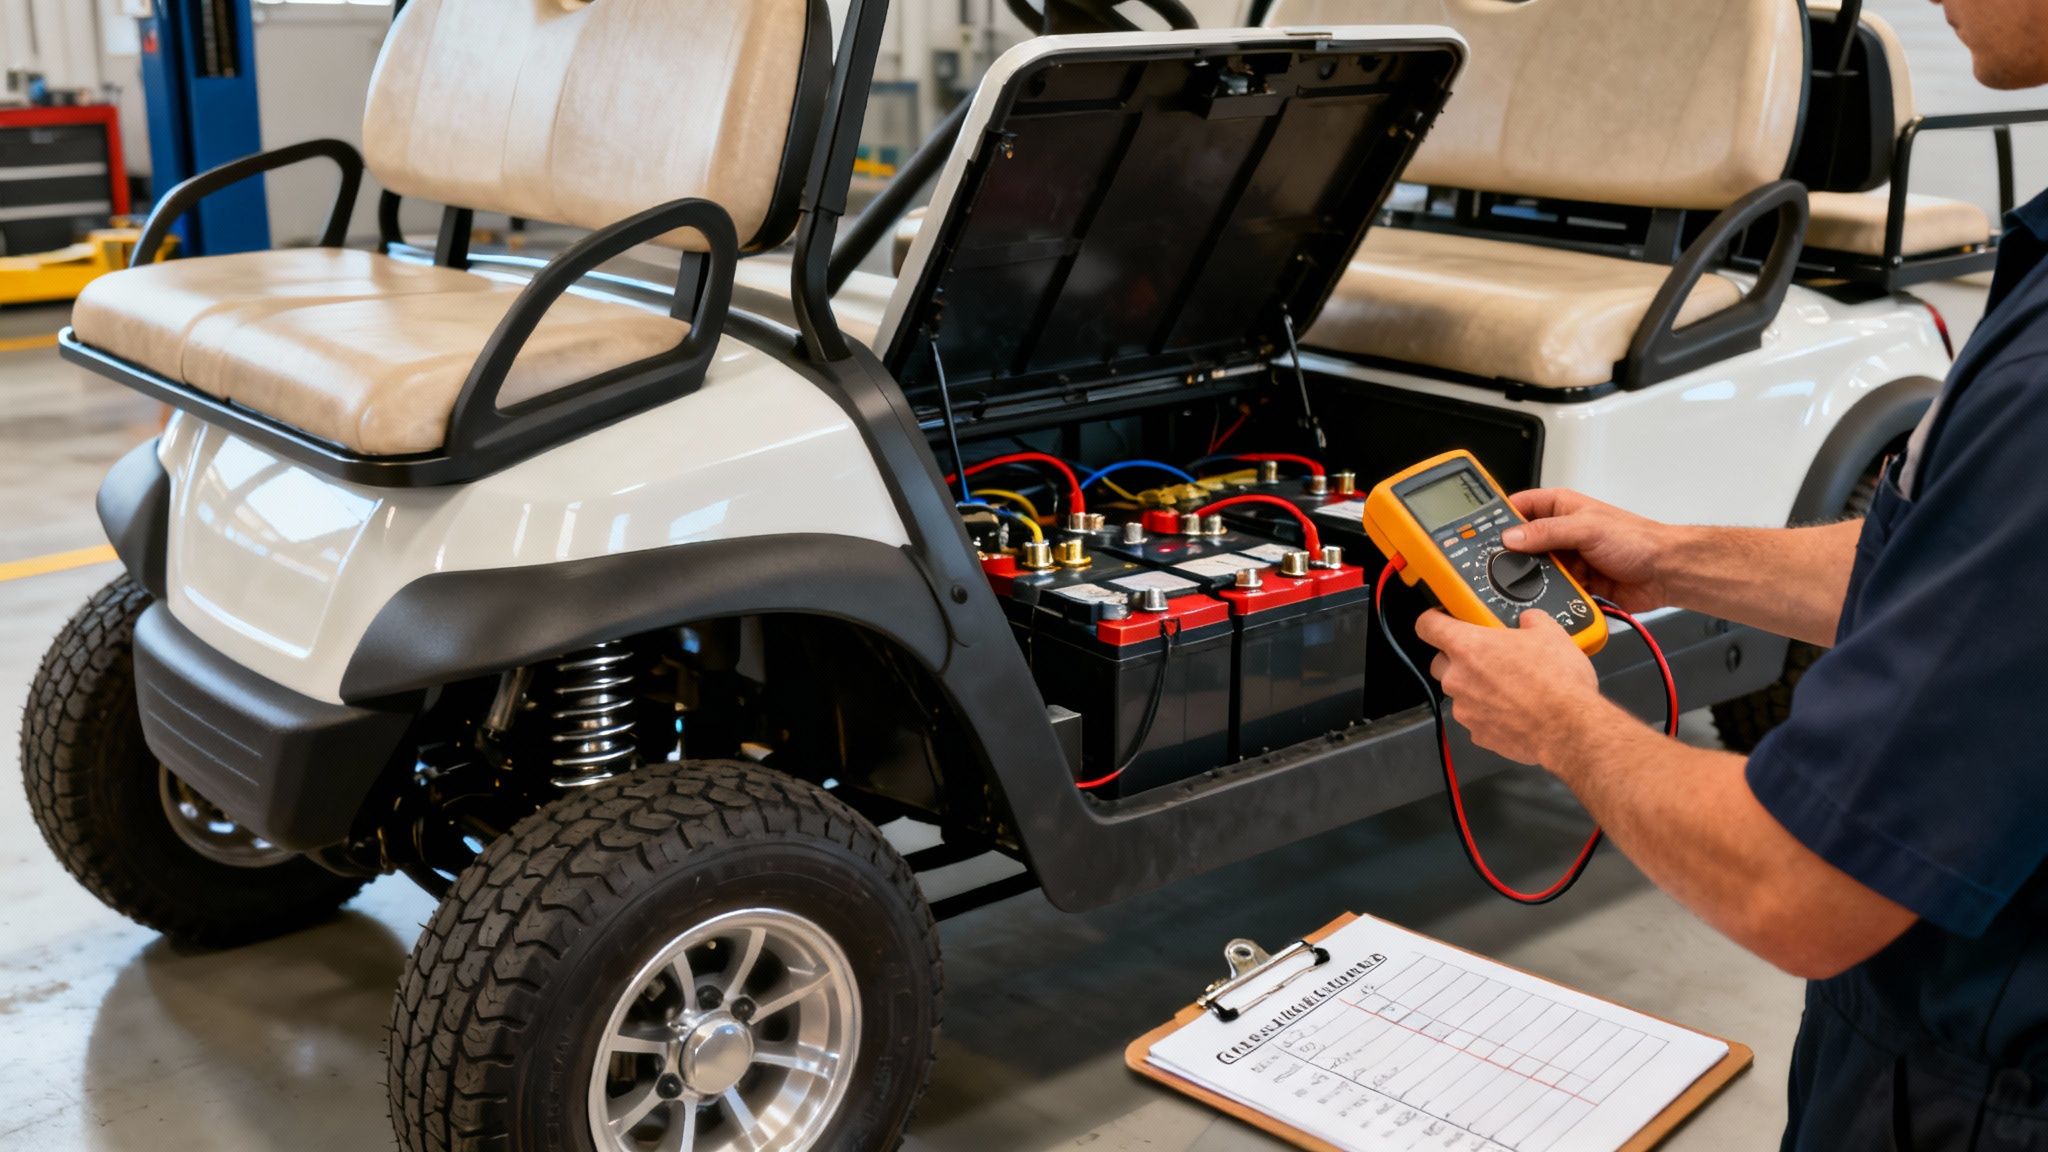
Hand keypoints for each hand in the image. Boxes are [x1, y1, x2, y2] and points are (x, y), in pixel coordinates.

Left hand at [1413, 608, 1606, 767]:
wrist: (1569, 729)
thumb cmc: (1557, 682)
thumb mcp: (1551, 634)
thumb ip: (1532, 620)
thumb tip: (1530, 620)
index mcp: (1468, 647)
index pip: (1427, 625)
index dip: (1434, 620)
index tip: (1441, 620)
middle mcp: (1458, 679)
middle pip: (1440, 662)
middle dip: (1458, 659)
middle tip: (1487, 657)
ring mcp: (1465, 709)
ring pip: (1460, 693)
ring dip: (1476, 688)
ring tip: (1509, 687)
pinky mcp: (1478, 734)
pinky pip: (1476, 718)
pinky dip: (1490, 714)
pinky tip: (1514, 710)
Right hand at [1501, 489, 1675, 612]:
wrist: (1666, 573)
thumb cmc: (1638, 540)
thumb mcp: (1586, 528)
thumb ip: (1546, 532)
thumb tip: (1511, 536)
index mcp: (1561, 507)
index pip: (1518, 506)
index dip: (1497, 516)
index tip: (1475, 530)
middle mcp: (1560, 532)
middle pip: (1522, 543)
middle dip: (1510, 554)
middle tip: (1492, 565)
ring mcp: (1567, 559)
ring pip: (1534, 570)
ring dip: (1530, 578)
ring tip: (1519, 585)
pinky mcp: (1575, 583)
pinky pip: (1551, 590)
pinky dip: (1547, 595)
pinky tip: (1542, 599)